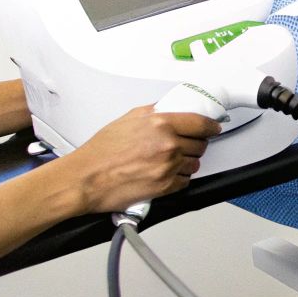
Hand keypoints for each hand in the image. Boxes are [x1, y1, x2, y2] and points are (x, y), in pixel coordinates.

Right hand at [65, 106, 222, 213]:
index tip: (213, 128)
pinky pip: (185, 181)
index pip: (201, 124)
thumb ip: (154, 112)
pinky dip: (178, 178)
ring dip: (186, 162)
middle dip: (193, 144)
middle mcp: (168, 145)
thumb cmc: (100, 152)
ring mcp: (168, 167)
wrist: (84, 179)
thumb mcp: (127, 120)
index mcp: (161, 124)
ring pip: (195, 164)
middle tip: (180, 145)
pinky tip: (162, 174)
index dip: (211, 127)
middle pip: (200, 144)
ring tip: (167, 161)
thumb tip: (171, 109)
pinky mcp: (165, 187)